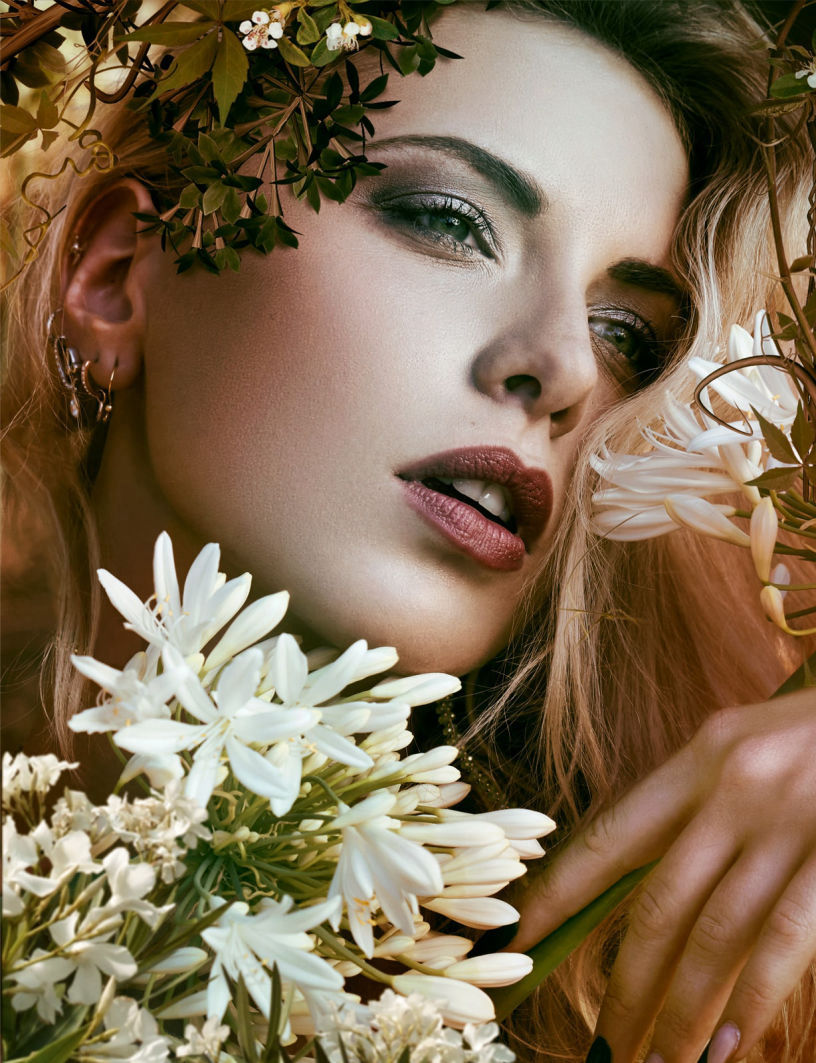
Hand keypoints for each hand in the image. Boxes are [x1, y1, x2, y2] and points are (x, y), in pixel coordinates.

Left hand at [507, 688, 815, 1062]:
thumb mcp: (745, 744)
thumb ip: (697, 803)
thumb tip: (645, 882)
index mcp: (699, 758)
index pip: (611, 838)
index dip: (560, 893)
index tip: (519, 938)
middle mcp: (732, 789)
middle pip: (658, 905)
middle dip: (628, 985)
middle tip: (606, 1046)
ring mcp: (786, 824)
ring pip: (715, 935)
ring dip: (684, 1012)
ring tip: (660, 1062)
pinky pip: (785, 941)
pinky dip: (755, 998)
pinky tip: (731, 1043)